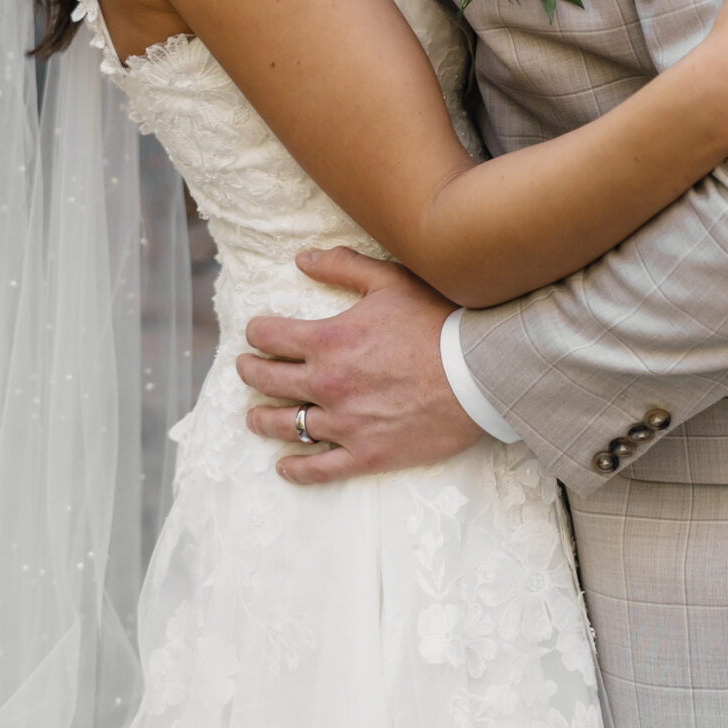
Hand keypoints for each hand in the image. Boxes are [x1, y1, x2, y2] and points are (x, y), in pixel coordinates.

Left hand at [238, 247, 483, 485]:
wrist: (480, 373)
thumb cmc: (438, 322)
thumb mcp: (390, 281)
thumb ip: (342, 267)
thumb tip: (302, 258)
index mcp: (328, 339)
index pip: (269, 336)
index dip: (257, 332)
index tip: (256, 332)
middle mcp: (327, 383)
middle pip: (268, 380)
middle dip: (250, 371)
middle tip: (247, 368)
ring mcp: (345, 423)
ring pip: (285, 426)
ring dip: (262, 419)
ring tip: (254, 416)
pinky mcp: (366, 454)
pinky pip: (318, 468)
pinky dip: (296, 469)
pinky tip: (284, 466)